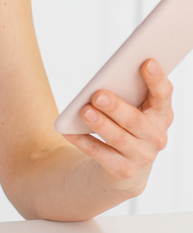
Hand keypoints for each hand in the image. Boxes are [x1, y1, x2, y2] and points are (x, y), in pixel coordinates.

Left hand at [63, 59, 172, 196]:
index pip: (163, 94)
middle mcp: (156, 136)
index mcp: (162, 114)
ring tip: (84, 111)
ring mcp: (142, 155)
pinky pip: (100, 154)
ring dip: (100, 124)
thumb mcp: (133, 107)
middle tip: (98, 94)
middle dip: (116, 106)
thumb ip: (128, 91)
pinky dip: (83, 141)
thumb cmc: (127, 123)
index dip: (156, 79)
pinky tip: (68, 131)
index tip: (146, 62)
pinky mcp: (123, 170)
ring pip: (119, 138)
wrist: (126, 166)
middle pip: (135, 119)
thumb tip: (106, 78)